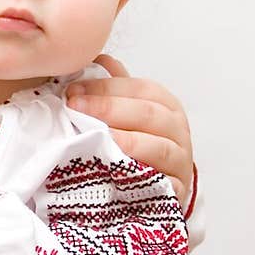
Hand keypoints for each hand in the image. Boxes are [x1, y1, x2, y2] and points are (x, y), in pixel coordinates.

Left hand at [65, 55, 193, 204]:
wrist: (151, 194)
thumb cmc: (138, 149)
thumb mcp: (128, 116)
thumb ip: (116, 89)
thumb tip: (100, 60)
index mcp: (166, 107)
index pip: (142, 89)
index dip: (107, 87)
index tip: (74, 89)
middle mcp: (178, 132)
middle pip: (149, 114)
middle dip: (109, 107)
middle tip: (75, 106)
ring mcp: (179, 162)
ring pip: (160, 147)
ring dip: (127, 139)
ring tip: (99, 135)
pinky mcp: (175, 193)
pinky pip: (161, 182)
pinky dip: (140, 174)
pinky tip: (116, 168)